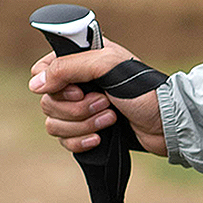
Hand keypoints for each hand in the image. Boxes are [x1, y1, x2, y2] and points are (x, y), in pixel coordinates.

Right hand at [29, 38, 166, 155]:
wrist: (167, 124)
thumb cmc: (143, 91)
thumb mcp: (107, 66)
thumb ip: (68, 67)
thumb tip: (35, 84)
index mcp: (81, 59)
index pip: (42, 71)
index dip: (54, 84)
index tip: (78, 89)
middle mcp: (78, 83)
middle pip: (48, 101)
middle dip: (76, 108)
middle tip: (105, 103)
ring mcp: (82, 109)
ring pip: (54, 123)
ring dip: (82, 125)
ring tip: (110, 119)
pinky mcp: (88, 132)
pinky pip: (65, 141)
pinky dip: (81, 142)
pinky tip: (100, 139)